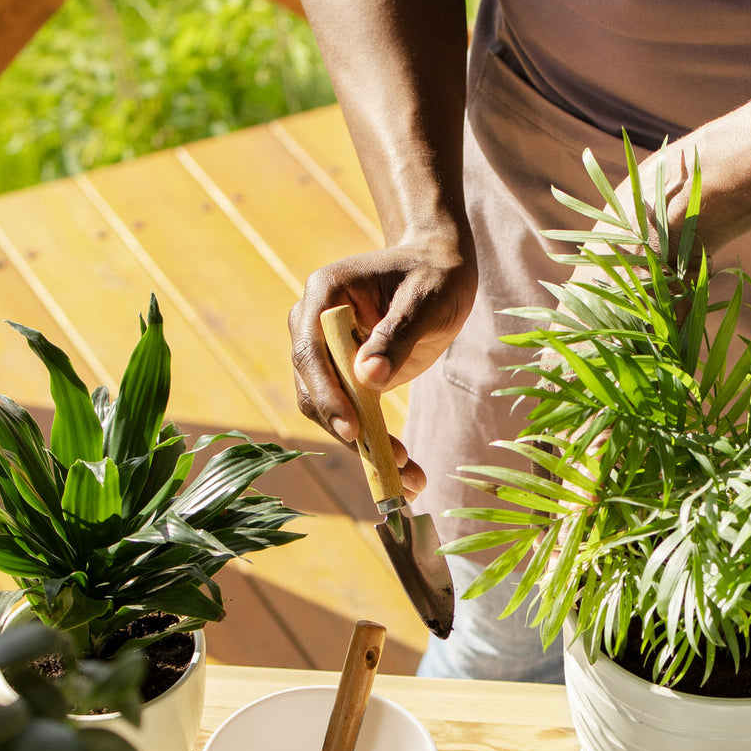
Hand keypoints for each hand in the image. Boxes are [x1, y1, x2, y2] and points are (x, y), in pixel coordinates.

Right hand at [289, 239, 476, 499]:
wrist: (438, 268)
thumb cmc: (434, 275)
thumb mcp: (425, 300)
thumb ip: (397, 335)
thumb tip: (368, 378)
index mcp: (325, 295)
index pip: (312, 353)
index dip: (328, 395)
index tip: (354, 430)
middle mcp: (313, 326)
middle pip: (316, 391)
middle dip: (353, 434)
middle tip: (396, 467)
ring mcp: (327, 356)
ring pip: (332, 414)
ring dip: (367, 450)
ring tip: (409, 481)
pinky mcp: (346, 380)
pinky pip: (354, 418)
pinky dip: (377, 446)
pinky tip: (406, 473)